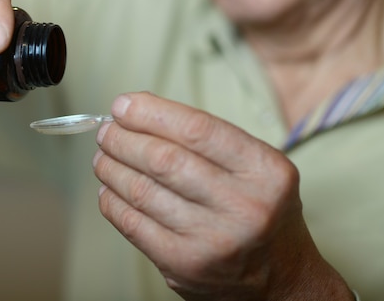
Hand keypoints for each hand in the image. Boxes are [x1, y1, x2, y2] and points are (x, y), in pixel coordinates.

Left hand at [93, 92, 352, 299]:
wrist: (280, 278)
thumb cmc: (260, 209)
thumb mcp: (257, 167)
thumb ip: (208, 140)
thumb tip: (138, 112)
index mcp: (266, 171)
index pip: (197, 129)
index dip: (151, 113)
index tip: (123, 104)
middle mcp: (244, 206)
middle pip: (163, 160)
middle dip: (123, 139)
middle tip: (107, 131)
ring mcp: (212, 241)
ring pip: (142, 191)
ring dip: (112, 167)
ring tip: (103, 156)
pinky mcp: (184, 266)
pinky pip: (132, 225)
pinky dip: (112, 201)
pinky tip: (109, 188)